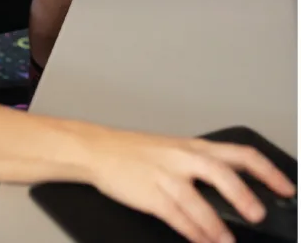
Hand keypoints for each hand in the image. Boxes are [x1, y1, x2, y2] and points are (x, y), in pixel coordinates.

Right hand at [85, 127, 294, 242]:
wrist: (98, 150)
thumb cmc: (136, 152)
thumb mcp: (174, 150)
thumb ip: (203, 167)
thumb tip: (238, 191)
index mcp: (193, 146)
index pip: (239, 153)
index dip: (267, 171)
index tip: (288, 189)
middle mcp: (181, 157)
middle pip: (220, 171)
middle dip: (242, 195)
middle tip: (258, 215)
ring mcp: (164, 175)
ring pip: (198, 201)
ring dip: (216, 226)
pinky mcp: (149, 194)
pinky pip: (176, 217)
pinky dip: (192, 233)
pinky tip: (202, 242)